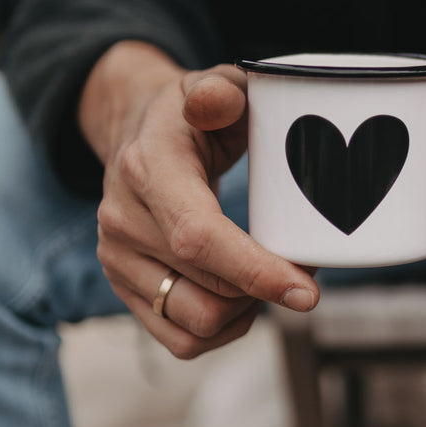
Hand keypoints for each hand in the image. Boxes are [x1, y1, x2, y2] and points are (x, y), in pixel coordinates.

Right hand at [80, 41, 318, 358]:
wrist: (135, 133)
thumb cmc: (188, 116)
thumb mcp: (210, 85)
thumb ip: (221, 90)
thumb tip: (222, 101)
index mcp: (147, 170)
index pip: (200, 237)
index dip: (256, 271)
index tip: (307, 290)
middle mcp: (122, 222)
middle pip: (209, 291)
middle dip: (269, 287)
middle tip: (304, 265)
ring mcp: (118, 261)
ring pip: (198, 324)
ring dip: (248, 312)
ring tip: (269, 279)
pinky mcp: (125, 290)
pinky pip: (182, 341)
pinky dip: (224, 331)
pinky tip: (243, 301)